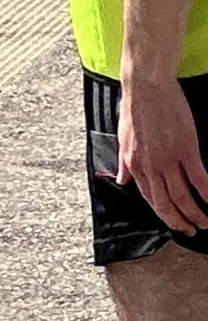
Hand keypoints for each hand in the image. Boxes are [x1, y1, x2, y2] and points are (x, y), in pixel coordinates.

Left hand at [120, 73, 207, 236]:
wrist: (147, 88)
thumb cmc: (135, 110)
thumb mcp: (123, 140)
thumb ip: (123, 164)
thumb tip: (121, 181)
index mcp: (135, 165)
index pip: (149, 199)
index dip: (163, 215)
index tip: (174, 223)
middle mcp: (150, 167)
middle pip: (165, 203)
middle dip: (179, 222)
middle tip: (192, 231)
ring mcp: (169, 159)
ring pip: (182, 196)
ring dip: (195, 213)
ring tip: (206, 222)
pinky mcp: (186, 149)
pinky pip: (199, 178)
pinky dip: (207, 193)